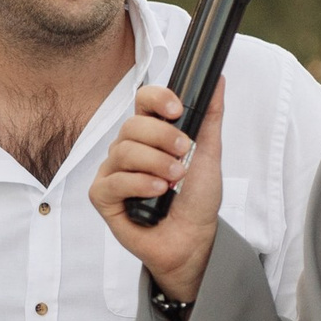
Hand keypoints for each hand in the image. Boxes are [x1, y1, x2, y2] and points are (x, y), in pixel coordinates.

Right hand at [90, 79, 223, 303]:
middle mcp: (128, 149)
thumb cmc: (197, 200)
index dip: (157, 100)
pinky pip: (114, 181)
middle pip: (132, 125)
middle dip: (162, 137)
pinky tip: (157, 192)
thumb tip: (218, 81)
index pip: (143, 101)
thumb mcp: (209, 154)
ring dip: (155, 163)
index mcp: (151, 134)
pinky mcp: (103, 196)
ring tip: (174, 179)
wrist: (193, 240)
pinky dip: (139, 184)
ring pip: (123, 151)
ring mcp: (114, 172)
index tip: (177, 110)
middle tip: (184, 153)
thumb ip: (210, 117)